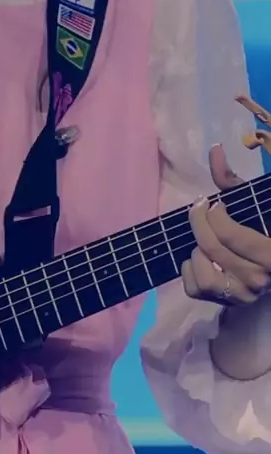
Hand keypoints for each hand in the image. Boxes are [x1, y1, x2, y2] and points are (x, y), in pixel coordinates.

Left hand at [182, 144, 270, 305]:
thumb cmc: (264, 226)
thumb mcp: (253, 202)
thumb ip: (232, 179)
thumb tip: (214, 149)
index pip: (227, 234)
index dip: (212, 213)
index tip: (214, 203)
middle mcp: (259, 280)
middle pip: (210, 248)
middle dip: (199, 223)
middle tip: (200, 210)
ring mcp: (243, 296)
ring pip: (203, 274)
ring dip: (197, 251)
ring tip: (206, 239)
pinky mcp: (227, 304)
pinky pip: (194, 289)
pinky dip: (190, 269)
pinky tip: (202, 256)